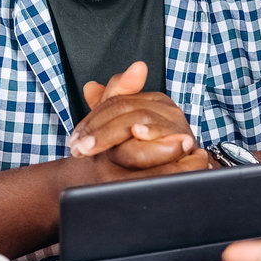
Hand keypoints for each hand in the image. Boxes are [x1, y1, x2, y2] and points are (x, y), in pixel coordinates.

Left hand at [70, 62, 200, 169]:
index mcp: (152, 100)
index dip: (92, 119)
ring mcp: (177, 123)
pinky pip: (164, 134)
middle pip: (124, 107)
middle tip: (78, 147)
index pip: (116, 100)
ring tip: (91, 148)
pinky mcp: (186, 141)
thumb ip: (109, 106)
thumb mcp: (125, 130)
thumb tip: (90, 87)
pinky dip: (151, 132)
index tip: (75, 139)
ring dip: (111, 135)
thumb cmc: (151, 152)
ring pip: (139, 118)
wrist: (183, 173)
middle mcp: (166, 108)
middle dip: (98, 130)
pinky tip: (138, 133)